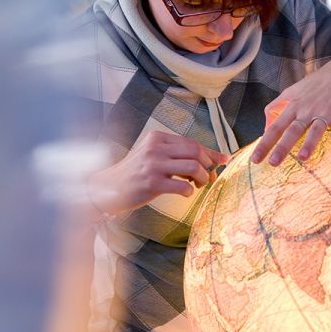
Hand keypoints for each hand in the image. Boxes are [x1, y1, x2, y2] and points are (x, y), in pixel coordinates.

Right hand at [88, 130, 227, 216]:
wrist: (109, 187)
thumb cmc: (136, 173)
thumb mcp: (154, 156)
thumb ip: (178, 155)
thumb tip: (214, 159)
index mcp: (158, 138)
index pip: (192, 142)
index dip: (209, 153)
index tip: (221, 161)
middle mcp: (156, 148)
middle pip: (195, 151)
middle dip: (208, 165)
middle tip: (208, 177)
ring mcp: (154, 165)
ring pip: (193, 167)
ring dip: (203, 178)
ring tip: (198, 185)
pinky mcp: (152, 183)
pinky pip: (183, 186)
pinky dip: (190, 191)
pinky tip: (185, 193)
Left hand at [251, 57, 330, 166]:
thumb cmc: (315, 86)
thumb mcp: (292, 93)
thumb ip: (275, 108)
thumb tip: (264, 129)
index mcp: (293, 107)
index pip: (275, 128)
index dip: (264, 144)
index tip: (255, 160)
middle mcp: (307, 110)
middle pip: (293, 130)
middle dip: (282, 147)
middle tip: (273, 163)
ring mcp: (326, 110)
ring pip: (316, 129)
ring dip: (310, 143)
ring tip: (303, 158)